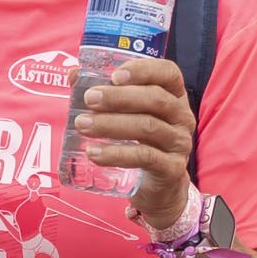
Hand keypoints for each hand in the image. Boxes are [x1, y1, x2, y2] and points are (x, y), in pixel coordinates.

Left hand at [79, 54, 197, 235]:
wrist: (158, 188)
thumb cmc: (140, 143)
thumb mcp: (128, 116)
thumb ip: (105, 94)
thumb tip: (74, 75)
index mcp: (174, 96)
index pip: (168, 73)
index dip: (143, 70)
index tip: (114, 76)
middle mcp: (182, 116)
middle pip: (156, 99)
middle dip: (119, 97)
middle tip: (89, 99)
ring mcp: (179, 143)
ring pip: (148, 127)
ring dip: (112, 124)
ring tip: (83, 125)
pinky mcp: (172, 168)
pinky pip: (145, 157)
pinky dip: (117, 154)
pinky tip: (94, 153)